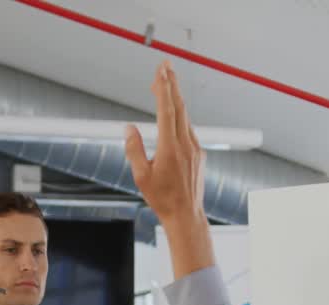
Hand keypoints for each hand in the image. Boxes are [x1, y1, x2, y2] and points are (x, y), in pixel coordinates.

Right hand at [125, 61, 206, 230]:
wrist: (187, 215)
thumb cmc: (162, 199)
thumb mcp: (141, 176)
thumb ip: (134, 150)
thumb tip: (129, 129)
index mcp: (170, 147)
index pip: (167, 110)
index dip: (163, 87)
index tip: (160, 70)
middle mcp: (186, 144)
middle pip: (179, 107)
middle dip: (171, 84)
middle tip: (165, 65)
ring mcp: (195, 148)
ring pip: (185, 117)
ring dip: (175, 99)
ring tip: (165, 84)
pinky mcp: (199, 154)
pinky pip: (188, 130)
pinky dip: (180, 117)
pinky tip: (173, 114)